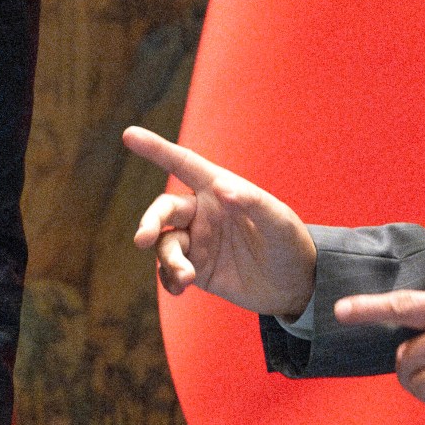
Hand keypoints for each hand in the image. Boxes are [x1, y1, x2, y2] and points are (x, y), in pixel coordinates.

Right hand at [124, 126, 317, 318]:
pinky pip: (170, 272)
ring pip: (165, 245)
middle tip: (143, 240)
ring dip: (169, 260)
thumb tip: (223, 188)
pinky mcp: (196, 270)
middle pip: (164, 209)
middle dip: (150, 222)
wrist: (295, 286)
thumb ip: (253, 204)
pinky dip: (169, 280)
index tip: (128, 134)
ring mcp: (197, 242)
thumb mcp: (279, 222)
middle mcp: (202, 212)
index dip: (156, 149)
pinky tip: (180, 289)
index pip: (183, 164)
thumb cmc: (291, 243)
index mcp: (218, 189)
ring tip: (186, 278)